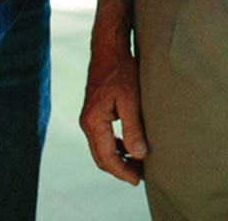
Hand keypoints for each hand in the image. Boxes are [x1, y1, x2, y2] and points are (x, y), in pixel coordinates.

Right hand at [80, 41, 147, 184]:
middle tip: (140, 177)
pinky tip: (130, 148)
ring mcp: (88, 118)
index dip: (122, 172)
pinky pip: (103, 138)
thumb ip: (134, 128)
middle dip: (120, 169)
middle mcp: (86, 123)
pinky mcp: (93, 113)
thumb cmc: (121, 70)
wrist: (108, 48)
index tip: (137, 180)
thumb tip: (139, 155)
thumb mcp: (131, 99)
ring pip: (101, 149)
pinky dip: (115, 147)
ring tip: (138, 165)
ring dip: (118, 159)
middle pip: (101, 157)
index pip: (107, 157)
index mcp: (93, 122)